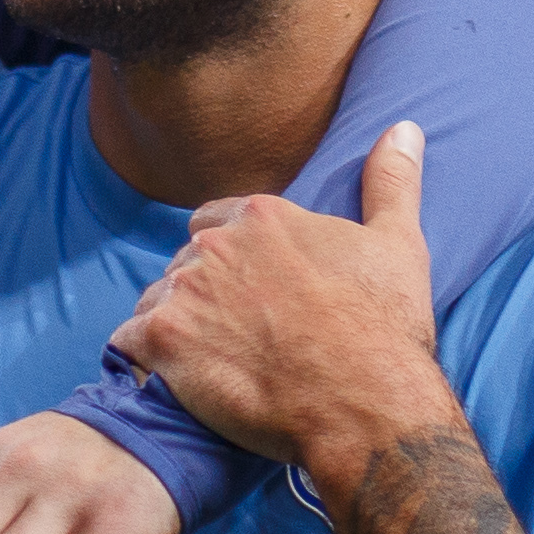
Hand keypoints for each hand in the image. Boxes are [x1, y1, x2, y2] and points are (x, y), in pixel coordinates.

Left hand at [108, 122, 443, 491]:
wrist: (365, 404)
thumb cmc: (385, 329)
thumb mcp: (399, 244)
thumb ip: (390, 182)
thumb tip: (404, 128)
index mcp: (261, 216)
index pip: (214, 223)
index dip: (231, 260)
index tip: (253, 293)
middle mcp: (215, 246)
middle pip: (186, 263)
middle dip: (204, 294)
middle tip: (239, 336)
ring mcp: (184, 291)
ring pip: (156, 300)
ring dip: (175, 326)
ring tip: (213, 363)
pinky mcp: (162, 341)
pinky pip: (129, 342)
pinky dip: (146, 361)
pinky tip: (177, 380)